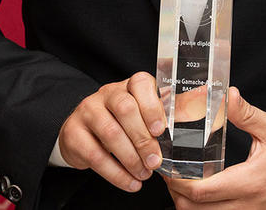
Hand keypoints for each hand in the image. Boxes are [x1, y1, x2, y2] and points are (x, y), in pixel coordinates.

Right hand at [57, 72, 166, 192]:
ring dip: (131, 159)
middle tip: (154, 161)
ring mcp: (87, 111)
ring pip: (111, 133)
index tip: (160, 130)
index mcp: (128, 86)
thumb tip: (192, 115)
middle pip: (126, 109)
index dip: (152, 106)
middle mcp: (106, 93)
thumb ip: (163, 117)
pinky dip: (116, 174)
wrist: (82, 136)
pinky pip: (96, 155)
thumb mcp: (141, 117)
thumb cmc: (120, 125)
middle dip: (143, 139)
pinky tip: (130, 182)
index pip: (140, 83)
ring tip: (144, 174)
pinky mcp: (73, 133)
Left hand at [165, 88, 265, 209]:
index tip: (168, 167)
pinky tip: (202, 193)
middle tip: (170, 173)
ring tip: (183, 182)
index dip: (177, 182)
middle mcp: (245, 206)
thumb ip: (246, 114)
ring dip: (188, 205)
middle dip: (176, 195)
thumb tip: (226, 95)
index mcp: (248, 182)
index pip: (201, 192)